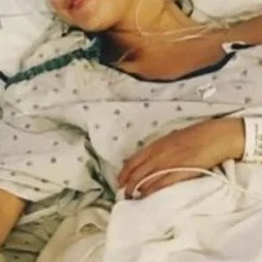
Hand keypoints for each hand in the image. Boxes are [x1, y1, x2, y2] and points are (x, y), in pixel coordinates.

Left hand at [117, 118, 244, 198]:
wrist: (215, 137)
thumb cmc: (195, 136)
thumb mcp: (171, 139)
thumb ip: (159, 149)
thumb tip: (149, 159)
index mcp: (155, 146)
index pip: (132, 162)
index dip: (124, 174)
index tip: (119, 181)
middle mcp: (158, 155)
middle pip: (136, 173)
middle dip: (128, 186)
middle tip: (124, 194)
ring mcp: (168, 164)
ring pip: (146, 180)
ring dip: (138, 191)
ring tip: (134, 198)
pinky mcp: (180, 173)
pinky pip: (161, 184)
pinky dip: (152, 191)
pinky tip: (147, 196)